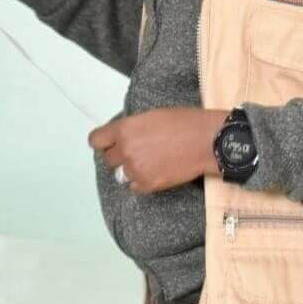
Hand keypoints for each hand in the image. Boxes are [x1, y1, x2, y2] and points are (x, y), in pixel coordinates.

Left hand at [89, 109, 228, 193]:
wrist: (207, 141)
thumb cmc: (184, 123)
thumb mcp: (150, 116)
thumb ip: (131, 128)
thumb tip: (122, 136)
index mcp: (124, 129)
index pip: (95, 140)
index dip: (103, 142)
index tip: (110, 144)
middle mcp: (125, 149)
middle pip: (108, 159)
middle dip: (119, 156)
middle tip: (138, 153)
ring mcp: (135, 168)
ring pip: (120, 174)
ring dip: (130, 170)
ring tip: (149, 163)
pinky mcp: (147, 184)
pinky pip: (134, 187)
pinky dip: (141, 182)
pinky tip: (155, 172)